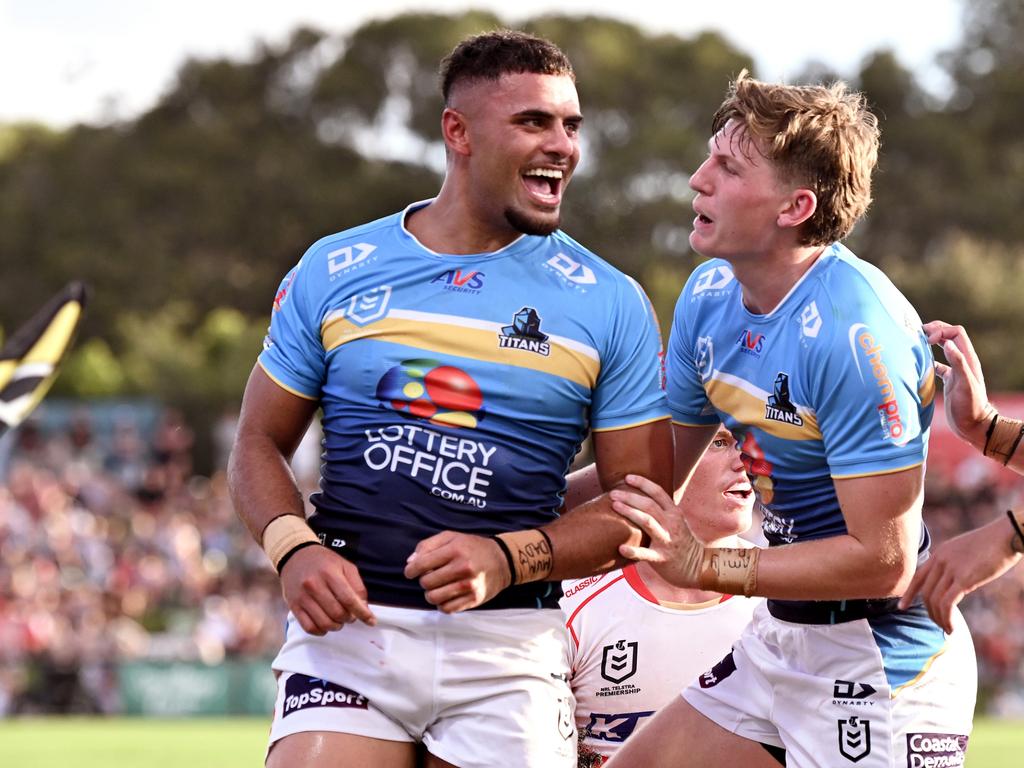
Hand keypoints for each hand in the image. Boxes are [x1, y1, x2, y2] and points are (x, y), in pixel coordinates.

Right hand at [280, 546, 375, 634]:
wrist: (295, 556)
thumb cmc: (324, 562)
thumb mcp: (345, 566)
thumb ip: (357, 586)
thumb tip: (364, 607)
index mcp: (330, 573)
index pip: (349, 600)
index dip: (362, 613)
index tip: (371, 621)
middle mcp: (314, 585)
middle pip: (337, 613)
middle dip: (349, 619)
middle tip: (350, 616)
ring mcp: (302, 597)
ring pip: (324, 623)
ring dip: (336, 626)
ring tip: (339, 620)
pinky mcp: (294, 606)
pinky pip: (309, 627)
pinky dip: (321, 631)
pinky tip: (326, 625)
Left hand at [404, 531, 511, 611]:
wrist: (502, 560)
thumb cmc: (472, 547)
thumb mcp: (451, 537)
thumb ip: (428, 545)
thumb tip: (410, 562)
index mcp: (455, 549)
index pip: (422, 564)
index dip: (411, 570)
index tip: (411, 572)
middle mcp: (463, 567)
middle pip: (426, 582)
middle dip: (424, 581)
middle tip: (431, 577)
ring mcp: (469, 585)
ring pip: (434, 598)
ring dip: (431, 594)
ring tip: (437, 587)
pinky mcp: (474, 599)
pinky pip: (447, 608)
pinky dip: (442, 604)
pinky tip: (446, 595)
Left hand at [610, 474, 703, 588]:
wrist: (698, 567)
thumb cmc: (681, 542)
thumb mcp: (676, 521)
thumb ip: (662, 510)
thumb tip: (639, 496)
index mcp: (674, 513)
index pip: (658, 492)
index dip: (643, 483)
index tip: (627, 477)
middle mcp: (672, 524)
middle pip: (649, 505)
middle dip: (630, 496)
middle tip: (613, 493)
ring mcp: (667, 540)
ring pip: (648, 522)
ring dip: (630, 512)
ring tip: (614, 506)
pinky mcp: (663, 558)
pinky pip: (646, 554)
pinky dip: (633, 551)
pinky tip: (621, 548)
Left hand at [899, 517, 1020, 632]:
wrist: (1006, 535)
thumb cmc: (992, 544)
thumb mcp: (965, 551)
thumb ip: (955, 564)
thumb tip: (955, 580)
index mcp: (940, 553)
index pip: (917, 577)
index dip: (908, 593)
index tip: (901, 607)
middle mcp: (941, 561)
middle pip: (926, 593)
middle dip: (930, 612)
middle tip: (938, 624)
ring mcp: (951, 569)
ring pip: (935, 600)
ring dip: (939, 618)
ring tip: (948, 630)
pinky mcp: (964, 579)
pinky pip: (948, 603)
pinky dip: (947, 618)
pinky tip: (952, 627)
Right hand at [923, 320, 991, 449]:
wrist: (973, 425)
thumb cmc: (970, 406)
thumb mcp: (964, 384)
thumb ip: (958, 362)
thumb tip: (947, 343)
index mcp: (967, 359)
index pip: (956, 333)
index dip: (941, 331)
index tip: (928, 340)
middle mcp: (961, 362)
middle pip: (950, 336)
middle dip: (935, 330)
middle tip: (918, 333)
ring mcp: (955, 371)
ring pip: (943, 349)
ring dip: (931, 343)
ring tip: (916, 342)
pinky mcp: (949, 380)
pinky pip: (937, 364)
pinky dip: (928, 360)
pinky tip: (917, 364)